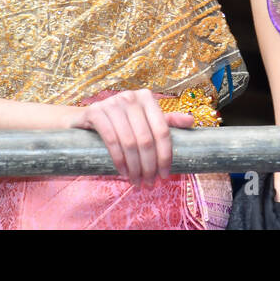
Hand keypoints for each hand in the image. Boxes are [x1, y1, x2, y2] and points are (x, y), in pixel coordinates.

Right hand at [69, 90, 194, 187]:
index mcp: (147, 97)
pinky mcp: (95, 111)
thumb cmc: (122, 121)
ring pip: (130, 142)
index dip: (165, 155)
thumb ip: (167, 121)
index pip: (162, 130)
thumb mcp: (145, 119)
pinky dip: (119, 160)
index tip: (165, 175)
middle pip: (146, 139)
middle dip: (149, 166)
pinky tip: (123, 172)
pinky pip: (111, 140)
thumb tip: (191, 121)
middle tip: (149, 183)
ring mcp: (112, 102)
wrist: (88, 117)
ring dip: (134, 167)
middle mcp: (131, 97)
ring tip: (136, 182)